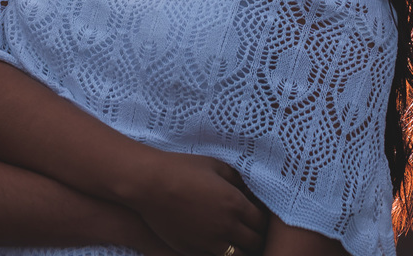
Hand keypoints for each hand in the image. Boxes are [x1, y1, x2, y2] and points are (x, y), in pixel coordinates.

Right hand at [123, 151, 265, 255]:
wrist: (149, 183)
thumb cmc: (182, 169)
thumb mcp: (215, 166)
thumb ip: (237, 179)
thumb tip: (250, 189)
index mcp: (235, 203)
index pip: (262, 223)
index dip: (263, 221)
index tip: (259, 217)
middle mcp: (226, 226)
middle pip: (255, 243)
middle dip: (257, 238)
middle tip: (252, 232)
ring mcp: (209, 242)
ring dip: (240, 249)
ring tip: (237, 241)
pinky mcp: (192, 250)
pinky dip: (219, 253)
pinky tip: (216, 243)